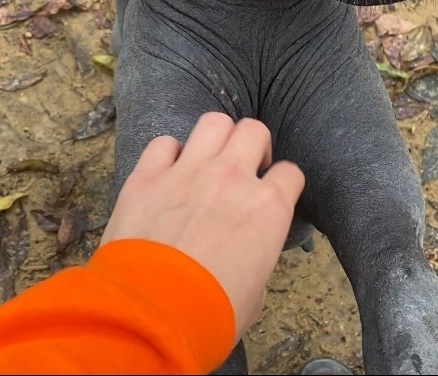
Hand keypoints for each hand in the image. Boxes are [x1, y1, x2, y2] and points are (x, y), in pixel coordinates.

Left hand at [101, 112, 305, 343]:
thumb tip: (246, 259)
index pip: (290, 173)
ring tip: (208, 159)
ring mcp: (187, 172)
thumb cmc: (211, 314)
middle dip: (252, 146)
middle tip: (243, 168)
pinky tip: (167, 171)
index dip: (282, 183)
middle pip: (253, 131)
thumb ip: (257, 260)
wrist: (154, 314)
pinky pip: (163, 143)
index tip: (272, 193)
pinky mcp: (146, 176)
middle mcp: (232, 178)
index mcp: (269, 208)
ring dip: (215, 138)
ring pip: (213, 123)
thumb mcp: (256, 294)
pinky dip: (168, 153)